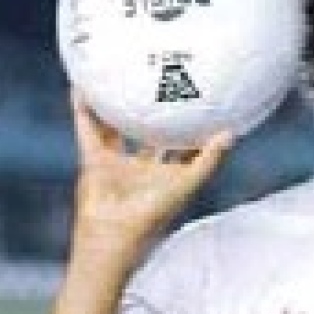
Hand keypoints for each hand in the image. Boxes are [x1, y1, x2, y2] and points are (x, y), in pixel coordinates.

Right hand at [70, 89, 231, 256]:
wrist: (113, 234)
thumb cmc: (153, 215)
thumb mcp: (186, 184)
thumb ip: (208, 160)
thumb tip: (230, 134)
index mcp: (168, 176)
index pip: (183, 148)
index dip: (191, 128)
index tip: (199, 102)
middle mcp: (144, 169)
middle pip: (151, 135)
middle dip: (154, 114)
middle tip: (160, 83)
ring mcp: (119, 165)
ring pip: (117, 130)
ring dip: (116, 108)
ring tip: (118, 79)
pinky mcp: (95, 162)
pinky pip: (88, 130)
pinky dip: (84, 111)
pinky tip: (82, 88)